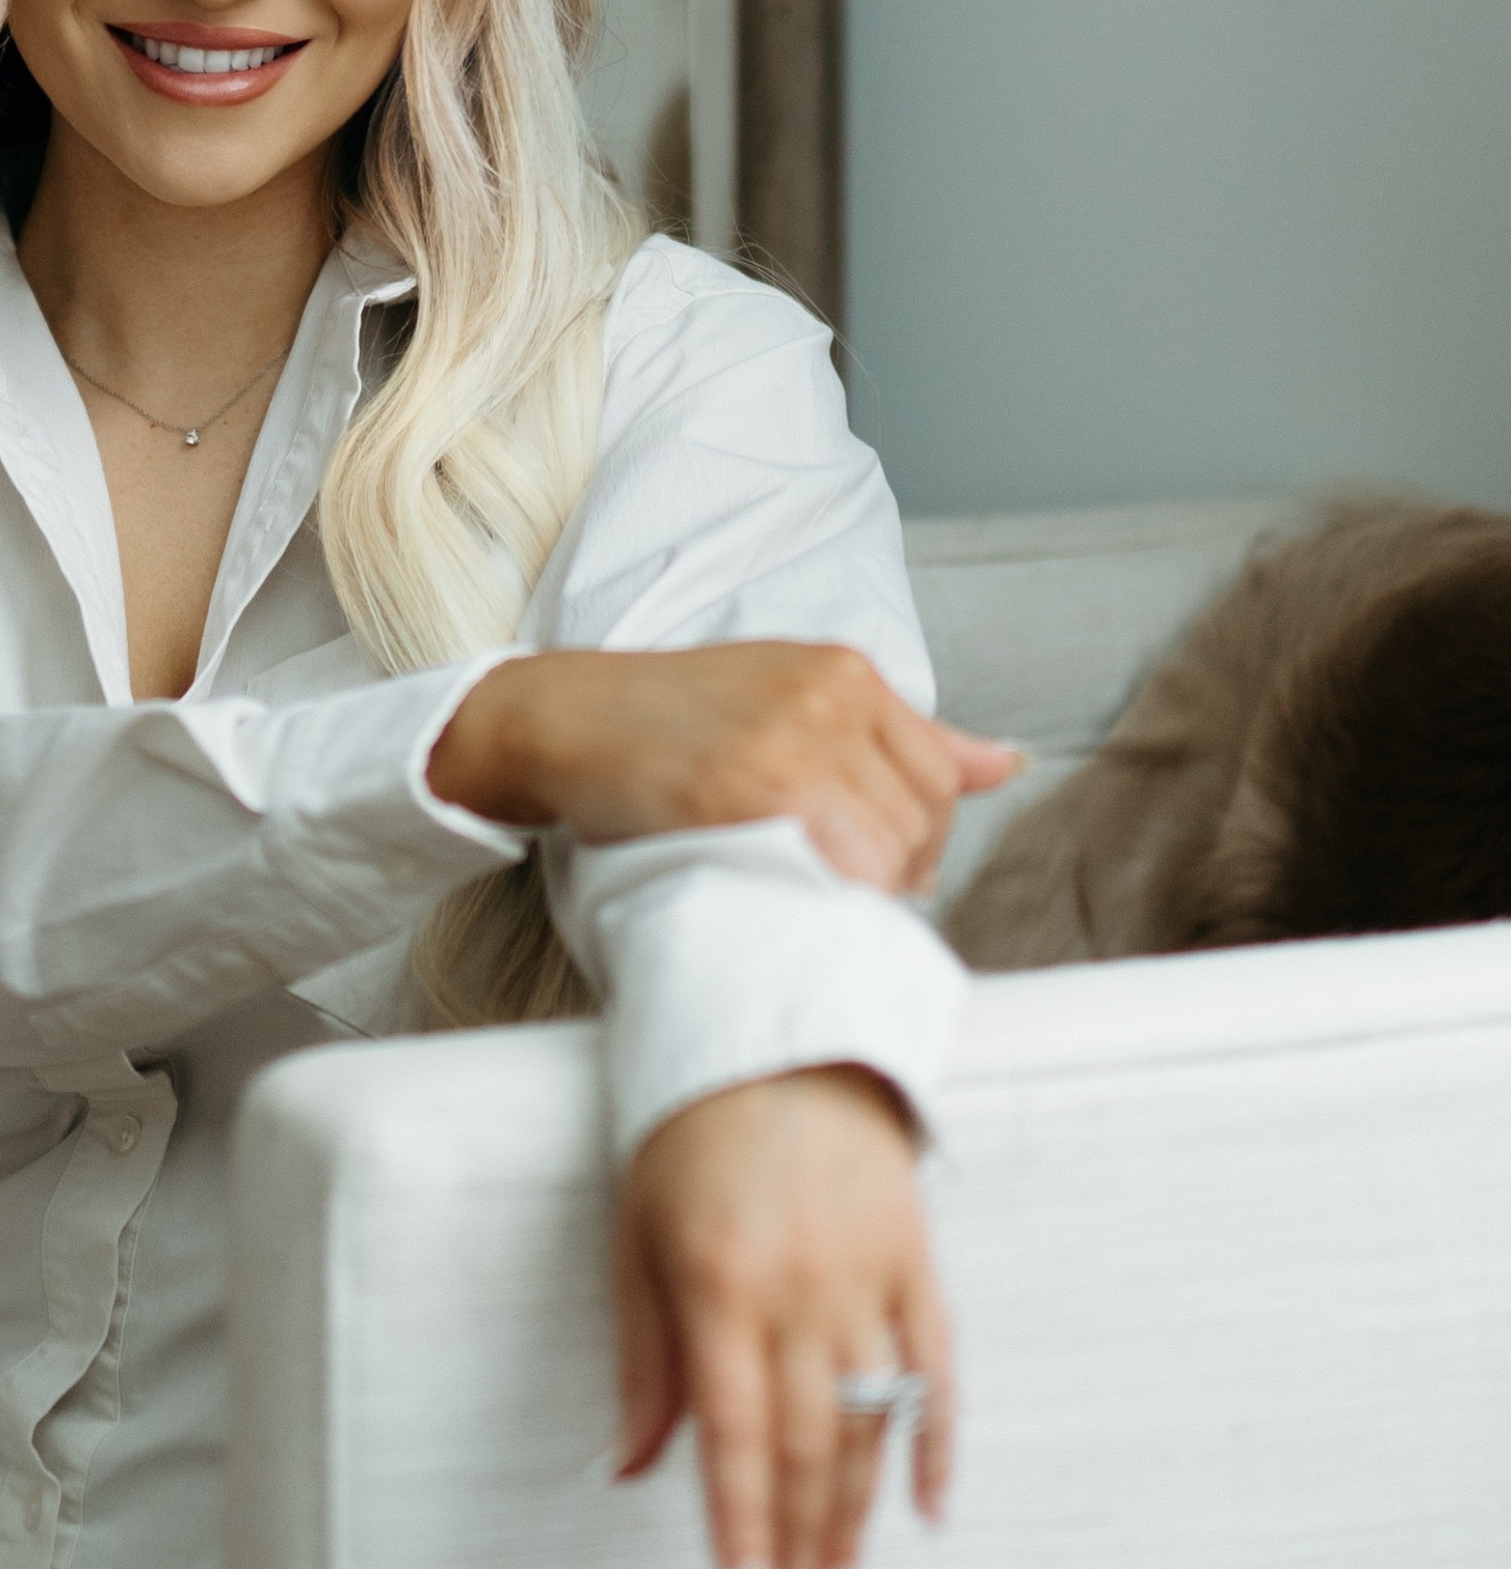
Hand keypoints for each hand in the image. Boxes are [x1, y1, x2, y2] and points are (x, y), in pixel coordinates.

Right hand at [428, 642, 1020, 894]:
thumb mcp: (787, 695)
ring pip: (885, 852)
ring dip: (858, 894)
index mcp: (846, 670)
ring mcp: (792, 742)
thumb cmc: (668, 719)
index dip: (920, 839)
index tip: (878, 867)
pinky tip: (783, 895)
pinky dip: (822, 897)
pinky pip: (834, 868)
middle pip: (920, 820)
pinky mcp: (748, 790)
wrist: (560, 719)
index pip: (939, 776)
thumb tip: (1007, 764)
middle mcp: (830, 697)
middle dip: (895, 873)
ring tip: (807, 898)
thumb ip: (896, 734)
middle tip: (838, 894)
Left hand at [614, 1066, 953, 1568]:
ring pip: (871, 1423)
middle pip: (810, 1447)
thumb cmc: (685, 1137)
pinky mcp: (917, 1257)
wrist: (778, 1035)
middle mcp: (802, 1290)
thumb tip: (630, 1469)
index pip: (735, 1435)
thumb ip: (642, 1358)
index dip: (741, 1526)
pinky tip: (927, 1510)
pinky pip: (938, 1366)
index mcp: (721, 1285)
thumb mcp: (636, 1235)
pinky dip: (938, 1441)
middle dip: (801, 1546)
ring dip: (859, 1518)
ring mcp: (868, 1275)